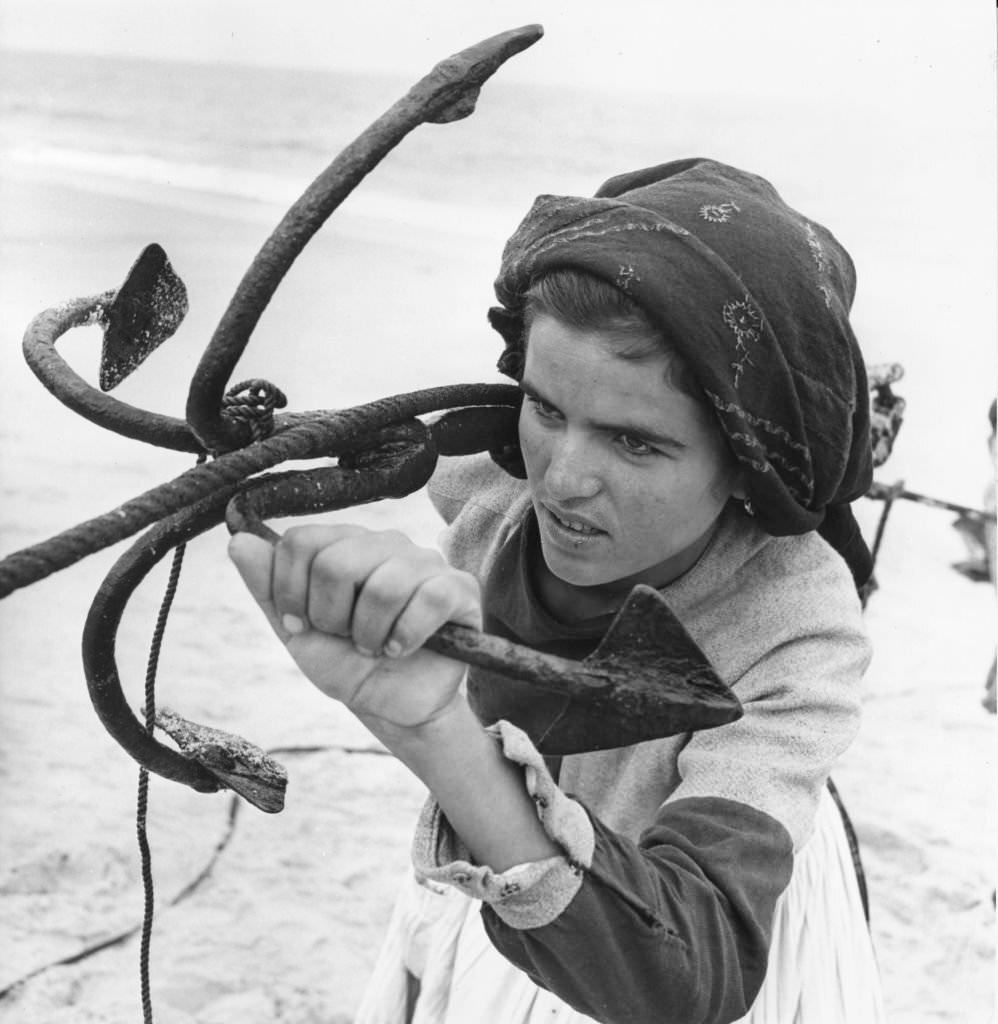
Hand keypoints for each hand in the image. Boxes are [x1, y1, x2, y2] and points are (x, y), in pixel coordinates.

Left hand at [228, 524, 480, 731]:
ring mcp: (427, 562)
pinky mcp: (460, 589)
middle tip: (346, 638)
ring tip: (375, 647)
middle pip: (337, 562)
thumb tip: (238, 541)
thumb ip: (269, 587)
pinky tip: (402, 649)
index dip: (292, 591)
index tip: (303, 623)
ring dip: (369, 634)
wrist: (391, 706)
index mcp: (347, 543)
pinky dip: (406, 635)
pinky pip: (428, 599)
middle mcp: (388, 543)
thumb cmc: (348, 664)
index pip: (302, 541)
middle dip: (331, 617)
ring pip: (384, 585)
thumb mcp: (298, 631)